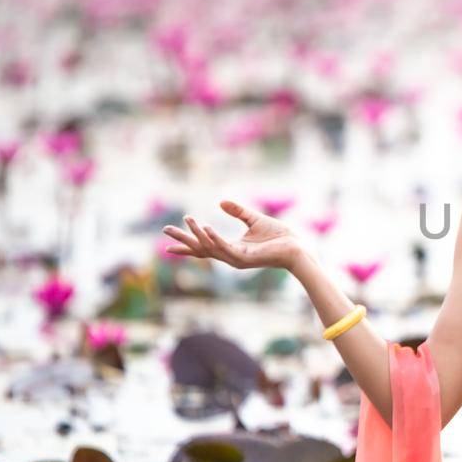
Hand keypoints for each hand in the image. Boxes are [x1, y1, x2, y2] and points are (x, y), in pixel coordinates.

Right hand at [162, 200, 305, 270]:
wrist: (297, 247)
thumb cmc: (279, 237)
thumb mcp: (254, 219)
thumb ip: (238, 212)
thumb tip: (220, 202)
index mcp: (232, 249)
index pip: (204, 248)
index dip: (187, 245)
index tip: (167, 245)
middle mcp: (231, 256)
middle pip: (201, 249)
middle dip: (183, 240)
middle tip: (165, 230)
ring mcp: (236, 259)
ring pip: (210, 247)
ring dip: (197, 234)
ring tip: (187, 220)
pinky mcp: (245, 258)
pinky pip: (225, 247)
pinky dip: (214, 238)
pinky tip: (205, 227)